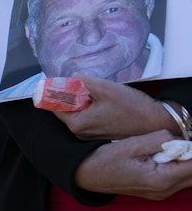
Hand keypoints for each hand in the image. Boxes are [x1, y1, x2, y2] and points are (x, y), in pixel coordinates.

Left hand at [53, 74, 168, 139]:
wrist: (156, 122)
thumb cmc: (132, 107)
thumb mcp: (105, 88)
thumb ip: (82, 81)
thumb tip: (70, 77)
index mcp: (77, 124)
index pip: (54, 105)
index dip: (55, 91)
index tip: (58, 79)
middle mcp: (79, 132)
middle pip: (65, 107)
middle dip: (70, 93)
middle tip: (82, 81)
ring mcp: (89, 133)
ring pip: (77, 110)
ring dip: (81, 98)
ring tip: (96, 90)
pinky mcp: (98, 131)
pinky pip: (87, 115)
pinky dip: (90, 104)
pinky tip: (102, 98)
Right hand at [75, 129, 191, 199]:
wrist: (86, 175)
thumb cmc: (104, 160)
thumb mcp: (131, 144)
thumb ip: (159, 139)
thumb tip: (180, 138)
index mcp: (161, 179)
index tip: (191, 138)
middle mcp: (164, 190)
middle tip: (186, 141)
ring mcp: (161, 193)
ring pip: (190, 178)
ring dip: (187, 161)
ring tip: (176, 147)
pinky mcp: (157, 191)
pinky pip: (180, 179)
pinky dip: (180, 166)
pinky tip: (169, 155)